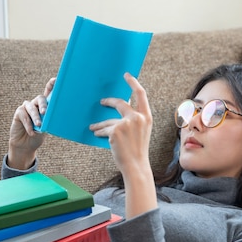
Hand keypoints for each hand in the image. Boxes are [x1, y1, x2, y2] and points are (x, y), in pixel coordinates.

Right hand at [7, 78, 54, 168]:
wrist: (26, 145)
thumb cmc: (38, 135)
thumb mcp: (46, 128)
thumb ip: (49, 121)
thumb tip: (53, 117)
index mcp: (45, 106)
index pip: (48, 93)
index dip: (51, 85)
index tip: (55, 80)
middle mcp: (36, 104)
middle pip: (40, 98)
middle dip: (43, 104)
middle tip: (45, 113)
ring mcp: (26, 107)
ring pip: (31, 107)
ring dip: (35, 117)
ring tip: (39, 125)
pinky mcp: (19, 113)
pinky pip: (23, 115)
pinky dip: (28, 124)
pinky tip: (31, 132)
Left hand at [89, 73, 156, 217]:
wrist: (136, 166)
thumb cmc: (137, 151)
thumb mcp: (141, 132)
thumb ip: (133, 121)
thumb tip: (118, 111)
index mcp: (147, 117)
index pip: (141, 94)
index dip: (133, 82)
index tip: (126, 75)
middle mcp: (138, 117)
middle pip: (120, 102)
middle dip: (109, 101)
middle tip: (102, 100)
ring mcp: (126, 123)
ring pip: (108, 120)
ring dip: (100, 124)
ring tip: (94, 127)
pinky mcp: (115, 130)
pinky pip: (103, 128)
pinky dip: (98, 131)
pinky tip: (95, 133)